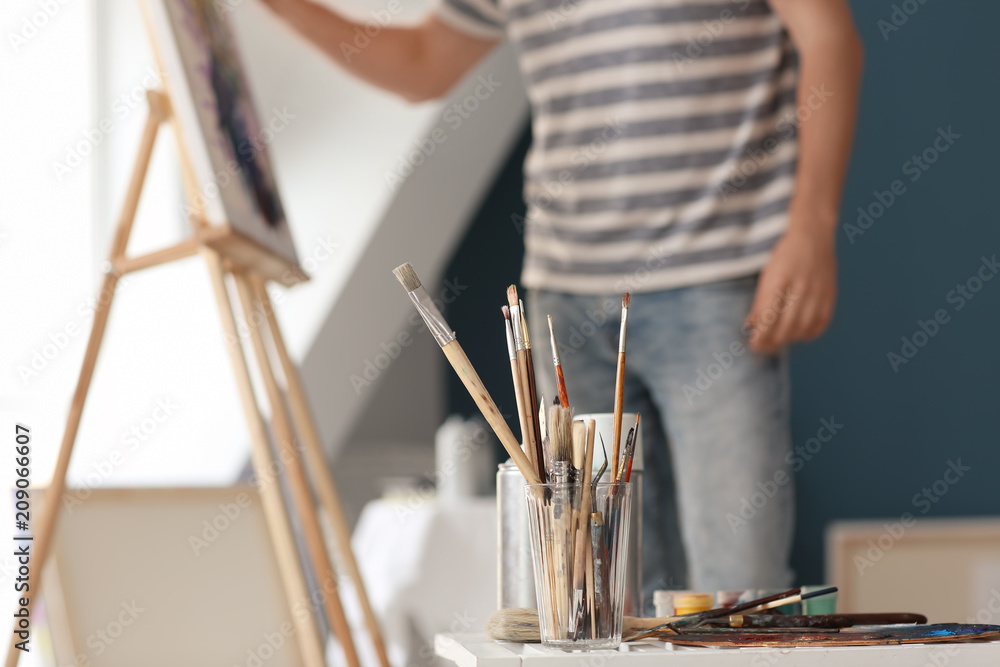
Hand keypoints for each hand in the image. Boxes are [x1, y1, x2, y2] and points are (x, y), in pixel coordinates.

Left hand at [745, 221, 837, 352]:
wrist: (812, 234)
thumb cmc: (783, 255)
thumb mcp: (766, 274)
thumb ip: (760, 300)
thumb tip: (752, 325)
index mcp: (779, 280)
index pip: (768, 317)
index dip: (761, 336)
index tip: (753, 344)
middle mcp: (800, 287)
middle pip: (786, 326)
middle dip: (772, 342)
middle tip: (763, 347)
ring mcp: (817, 291)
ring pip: (803, 327)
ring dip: (789, 339)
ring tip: (778, 341)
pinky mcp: (829, 294)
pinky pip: (821, 322)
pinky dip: (809, 333)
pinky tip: (799, 334)